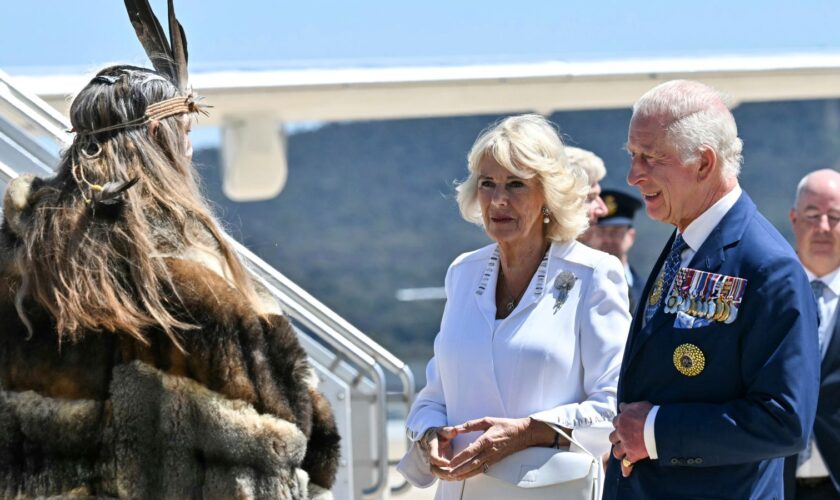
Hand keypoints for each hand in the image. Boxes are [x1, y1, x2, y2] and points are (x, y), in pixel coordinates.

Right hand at [420, 427, 456, 477]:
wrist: (432, 437)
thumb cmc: (439, 433)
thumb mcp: (443, 430)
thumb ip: (448, 431)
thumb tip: (455, 431)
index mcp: (432, 447)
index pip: (433, 457)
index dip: (440, 462)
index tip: (450, 464)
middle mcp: (431, 457)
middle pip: (434, 469)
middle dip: (443, 473)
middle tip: (454, 473)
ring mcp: (433, 463)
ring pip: (437, 474)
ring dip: (446, 477)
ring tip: (457, 477)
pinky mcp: (437, 466)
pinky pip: (440, 474)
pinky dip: (447, 477)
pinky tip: (457, 477)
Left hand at [437, 417, 552, 480]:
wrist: (522, 434)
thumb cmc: (505, 425)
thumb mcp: (487, 420)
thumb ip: (471, 425)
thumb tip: (458, 428)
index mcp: (486, 440)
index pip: (470, 451)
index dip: (460, 458)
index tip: (450, 463)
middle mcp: (489, 451)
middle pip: (472, 464)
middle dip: (460, 470)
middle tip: (449, 474)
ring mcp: (493, 457)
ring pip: (477, 469)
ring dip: (465, 474)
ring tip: (454, 478)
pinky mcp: (495, 461)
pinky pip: (482, 469)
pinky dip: (473, 474)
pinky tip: (466, 476)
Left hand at [609, 402, 651, 476]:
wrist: (657, 427)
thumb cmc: (651, 415)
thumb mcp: (638, 405)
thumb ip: (629, 407)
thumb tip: (622, 405)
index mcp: (622, 419)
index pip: (616, 421)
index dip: (619, 424)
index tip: (621, 425)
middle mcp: (621, 432)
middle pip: (613, 436)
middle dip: (616, 438)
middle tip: (622, 439)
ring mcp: (625, 444)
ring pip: (616, 451)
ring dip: (619, 452)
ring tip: (622, 454)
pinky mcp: (632, 454)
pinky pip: (626, 464)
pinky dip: (626, 469)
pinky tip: (626, 473)